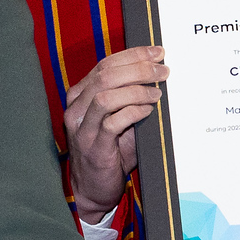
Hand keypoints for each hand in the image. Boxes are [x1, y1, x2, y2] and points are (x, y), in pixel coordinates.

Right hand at [63, 45, 168, 216]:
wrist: (93, 188)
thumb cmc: (109, 151)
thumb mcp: (116, 118)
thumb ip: (128, 97)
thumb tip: (158, 75)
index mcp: (80, 95)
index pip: (105, 64)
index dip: (134, 54)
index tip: (157, 52)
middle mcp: (77, 109)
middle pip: (106, 76)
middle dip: (139, 69)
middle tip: (163, 71)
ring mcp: (82, 129)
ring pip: (105, 97)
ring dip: (136, 91)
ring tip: (156, 94)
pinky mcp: (93, 148)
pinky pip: (112, 123)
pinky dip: (132, 112)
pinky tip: (147, 111)